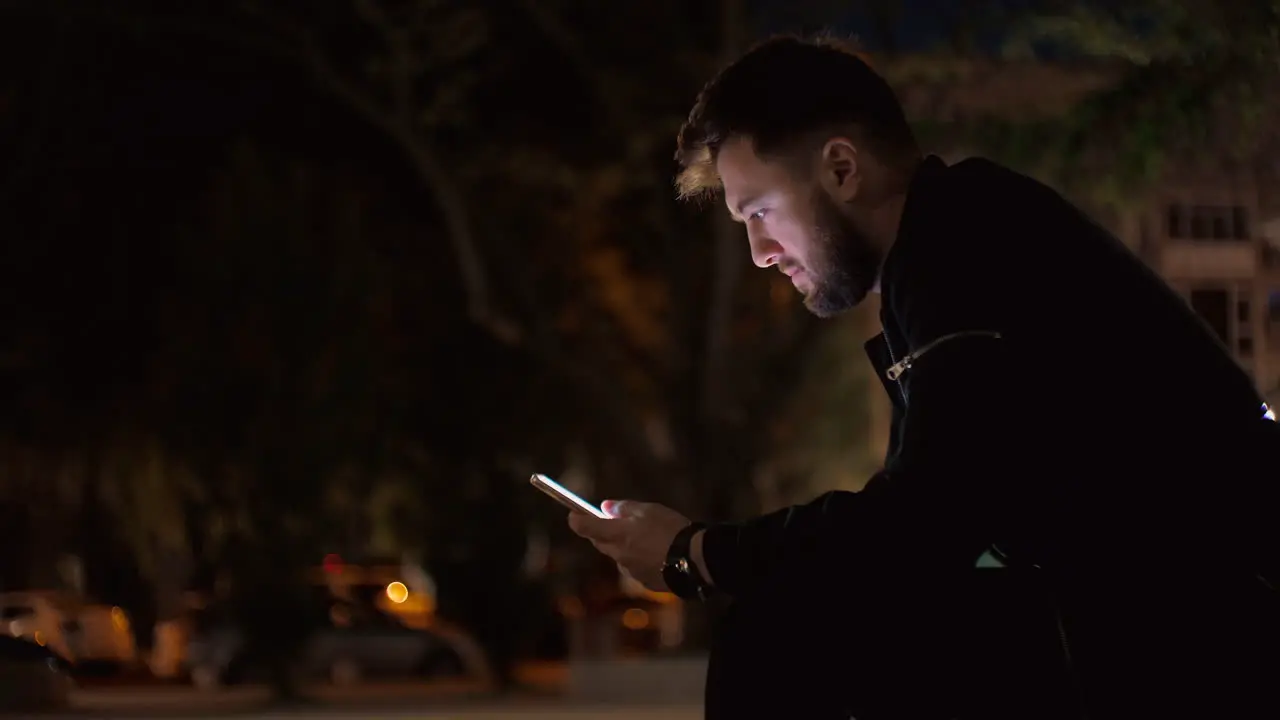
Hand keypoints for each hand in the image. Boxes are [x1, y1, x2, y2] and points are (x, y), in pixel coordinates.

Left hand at [568, 500, 690, 591]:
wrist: (694, 559)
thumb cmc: (671, 528)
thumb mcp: (648, 509)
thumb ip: (623, 508)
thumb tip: (605, 508)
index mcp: (617, 534)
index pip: (584, 527)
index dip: (576, 520)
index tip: (574, 514)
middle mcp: (618, 555)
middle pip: (600, 543)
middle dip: (603, 532)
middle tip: (616, 522)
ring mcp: (630, 571)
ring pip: (618, 556)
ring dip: (624, 547)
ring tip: (648, 538)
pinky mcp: (643, 582)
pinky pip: (633, 568)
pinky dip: (639, 560)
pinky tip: (657, 554)